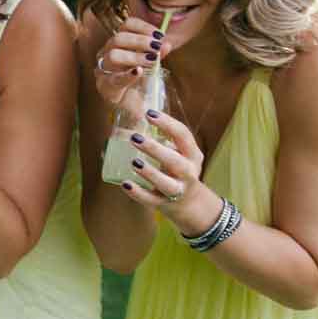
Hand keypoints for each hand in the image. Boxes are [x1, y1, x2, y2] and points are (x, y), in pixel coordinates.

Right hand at [94, 17, 163, 107]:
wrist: (132, 107)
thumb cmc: (139, 82)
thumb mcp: (152, 64)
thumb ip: (158, 53)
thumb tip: (167, 44)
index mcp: (118, 44)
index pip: (126, 26)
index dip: (142, 27)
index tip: (159, 35)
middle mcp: (107, 53)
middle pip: (118, 38)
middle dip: (140, 41)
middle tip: (157, 48)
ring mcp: (103, 70)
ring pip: (113, 55)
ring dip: (135, 56)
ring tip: (151, 61)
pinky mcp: (105, 87)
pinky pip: (113, 79)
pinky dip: (127, 75)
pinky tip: (138, 72)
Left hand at [115, 107, 218, 233]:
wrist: (190, 203)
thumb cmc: (178, 169)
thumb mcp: (179, 154)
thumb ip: (162, 140)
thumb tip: (130, 121)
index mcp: (192, 155)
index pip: (183, 136)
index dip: (167, 123)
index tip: (149, 114)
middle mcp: (188, 172)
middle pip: (176, 162)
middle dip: (155, 149)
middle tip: (135, 138)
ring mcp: (178, 190)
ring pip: (166, 184)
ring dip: (150, 173)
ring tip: (133, 162)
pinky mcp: (164, 204)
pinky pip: (151, 200)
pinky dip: (138, 193)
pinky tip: (125, 184)